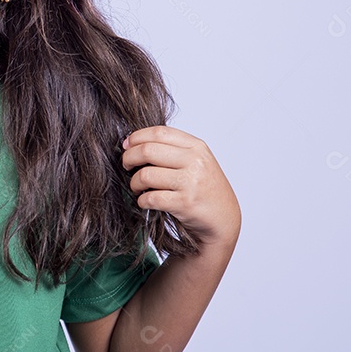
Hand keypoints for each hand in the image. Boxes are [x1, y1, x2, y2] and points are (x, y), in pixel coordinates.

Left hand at [121, 125, 239, 247]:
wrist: (224, 219)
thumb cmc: (205, 189)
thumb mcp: (197, 161)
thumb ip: (173, 149)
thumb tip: (133, 143)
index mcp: (197, 146)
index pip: (159, 132)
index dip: (136, 137)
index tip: (126, 146)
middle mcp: (195, 161)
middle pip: (148, 150)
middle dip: (129, 158)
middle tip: (126, 166)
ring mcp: (191, 182)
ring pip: (145, 175)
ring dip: (134, 183)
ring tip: (137, 187)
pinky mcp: (184, 203)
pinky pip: (150, 198)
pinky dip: (141, 200)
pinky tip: (145, 201)